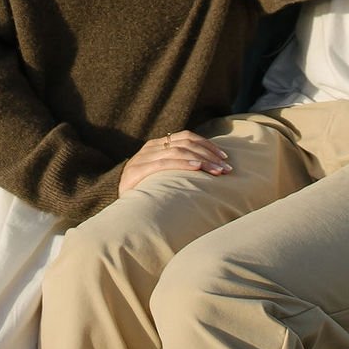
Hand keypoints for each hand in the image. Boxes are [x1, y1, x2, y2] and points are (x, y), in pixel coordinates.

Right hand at [117, 130, 233, 191]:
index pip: (186, 137)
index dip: (207, 144)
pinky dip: (182, 163)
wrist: (121, 211)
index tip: (225, 157)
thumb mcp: (165, 178)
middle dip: (209, 154)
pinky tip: (196, 168)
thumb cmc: (148, 195)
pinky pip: (163, 163)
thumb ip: (180, 169)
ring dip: (202, 160)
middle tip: (227, 168)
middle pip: (185, 143)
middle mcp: (149, 148)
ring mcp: (142, 158)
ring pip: (177, 151)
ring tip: (218, 171)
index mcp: (157, 146)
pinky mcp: (136, 171)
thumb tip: (211, 167)